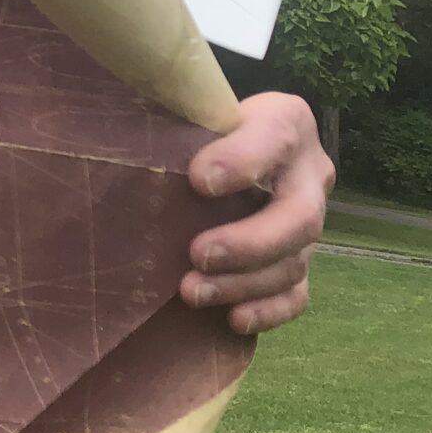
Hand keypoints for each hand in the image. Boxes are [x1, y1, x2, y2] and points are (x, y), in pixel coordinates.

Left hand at [181, 91, 328, 335]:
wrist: (222, 148)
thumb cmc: (199, 127)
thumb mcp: (195, 113)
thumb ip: (179, 124)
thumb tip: (121, 145)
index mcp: (287, 122)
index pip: (275, 138)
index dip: (242, 162)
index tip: (198, 180)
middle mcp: (309, 174)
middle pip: (300, 217)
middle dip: (249, 243)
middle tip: (197, 253)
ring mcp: (310, 221)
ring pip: (295, 262)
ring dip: (244, 283)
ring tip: (191, 291)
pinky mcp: (299, 260)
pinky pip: (298, 295)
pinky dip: (268, 311)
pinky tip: (232, 318)